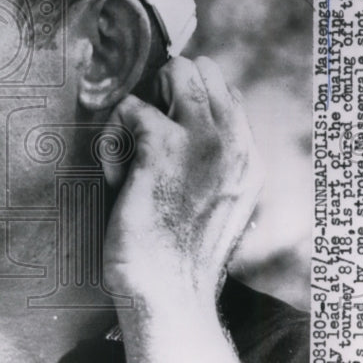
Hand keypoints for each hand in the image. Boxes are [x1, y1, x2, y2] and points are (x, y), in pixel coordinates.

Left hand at [101, 55, 263, 306]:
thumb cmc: (178, 255)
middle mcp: (234, 142)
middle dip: (165, 89)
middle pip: (200, 69)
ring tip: (131, 150)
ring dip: (141, 106)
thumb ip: (212, 164)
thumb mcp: (215, 205)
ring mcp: (202, 139)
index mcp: (248, 158)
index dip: (187, 99)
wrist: (167, 294)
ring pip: (173, 72)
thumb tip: (179, 127)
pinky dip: (113, 138)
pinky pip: (129, 107)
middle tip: (145, 132)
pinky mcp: (163, 145)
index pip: (225, 92)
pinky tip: (117, 175)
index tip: (164, 128)